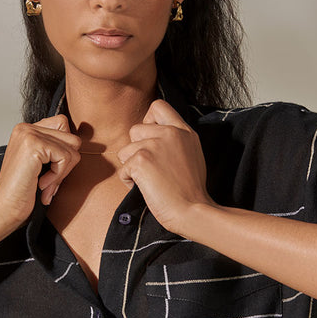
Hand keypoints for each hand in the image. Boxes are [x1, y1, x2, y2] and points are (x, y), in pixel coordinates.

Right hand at [0, 114, 81, 235]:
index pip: (63, 125)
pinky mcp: (34, 144)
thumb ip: (54, 149)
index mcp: (26, 130)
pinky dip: (58, 176)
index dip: (65, 151)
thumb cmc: (22, 192)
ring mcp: (29, 134)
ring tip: (45, 185)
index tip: (50, 172)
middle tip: (50, 182)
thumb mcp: (41, 165)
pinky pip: (65, 157)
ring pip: (72, 148)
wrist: (5, 208)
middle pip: (71, 137)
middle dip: (66, 164)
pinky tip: (41, 184)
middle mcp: (26, 127)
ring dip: (62, 172)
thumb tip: (78, 142)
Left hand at [116, 100, 212, 234]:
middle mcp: (169, 133)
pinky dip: (129, 182)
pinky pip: (123, 169)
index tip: (151, 139)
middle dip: (136, 150)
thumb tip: (153, 136)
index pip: (157, 107)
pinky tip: (147, 190)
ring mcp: (154, 145)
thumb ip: (175, 140)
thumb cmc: (191, 191)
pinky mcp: (141, 160)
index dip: (148, 121)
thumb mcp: (192, 154)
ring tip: (151, 181)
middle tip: (152, 169)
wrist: (193, 210)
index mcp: (183, 131)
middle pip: (135, 129)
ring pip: (125, 150)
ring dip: (132, 167)